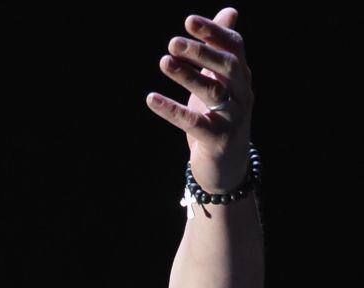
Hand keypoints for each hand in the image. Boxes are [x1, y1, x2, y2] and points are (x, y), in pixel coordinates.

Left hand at [147, 8, 252, 193]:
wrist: (227, 166)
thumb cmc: (219, 118)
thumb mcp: (220, 83)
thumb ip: (219, 50)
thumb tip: (229, 10)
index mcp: (241, 77)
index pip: (234, 47)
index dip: (214, 32)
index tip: (189, 21)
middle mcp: (242, 94)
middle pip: (227, 66)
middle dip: (201, 52)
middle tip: (173, 42)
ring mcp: (232, 118)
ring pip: (213, 93)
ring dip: (187, 76)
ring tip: (163, 62)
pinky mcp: (217, 141)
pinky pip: (193, 123)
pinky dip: (172, 110)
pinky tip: (152, 99)